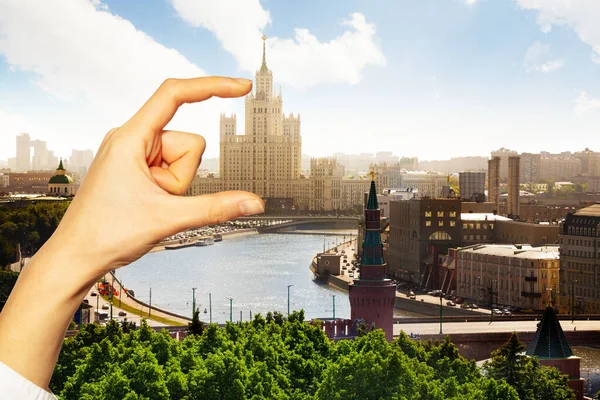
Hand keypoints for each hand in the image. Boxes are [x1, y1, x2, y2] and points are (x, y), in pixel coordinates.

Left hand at [50, 76, 263, 283]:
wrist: (77, 257)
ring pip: (181, 160)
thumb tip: (255, 202)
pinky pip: (170, 170)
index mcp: (131, 137)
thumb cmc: (106, 234)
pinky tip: (147, 203)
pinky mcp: (137, 167)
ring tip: (149, 203)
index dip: (212, 86)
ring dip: (175, 185)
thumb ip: (216, 208)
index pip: (175, 95)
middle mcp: (132, 139)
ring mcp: (135, 154)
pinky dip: (169, 188)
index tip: (243, 88)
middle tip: (157, 198)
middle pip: (187, 143)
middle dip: (183, 175)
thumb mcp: (168, 218)